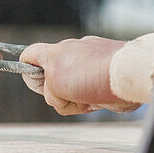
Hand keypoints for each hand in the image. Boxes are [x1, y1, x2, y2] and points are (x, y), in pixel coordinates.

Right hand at [20, 36, 139, 115]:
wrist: (126, 76)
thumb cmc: (90, 75)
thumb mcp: (55, 82)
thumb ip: (48, 90)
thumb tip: (60, 97)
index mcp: (55, 52)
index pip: (30, 54)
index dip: (26, 68)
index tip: (36, 83)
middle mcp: (71, 55)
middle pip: (50, 78)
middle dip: (56, 92)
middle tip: (65, 96)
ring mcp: (88, 65)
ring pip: (70, 89)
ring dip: (74, 99)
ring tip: (86, 99)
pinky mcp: (103, 78)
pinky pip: (88, 93)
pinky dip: (90, 100)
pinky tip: (97, 100)